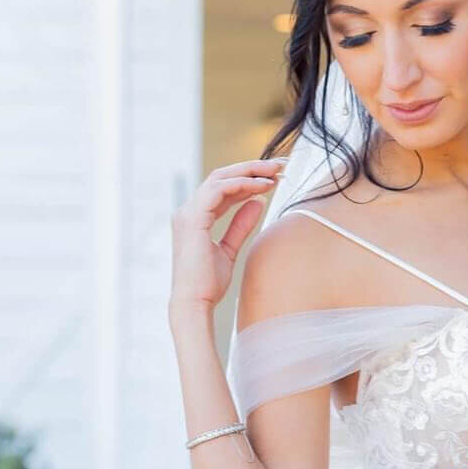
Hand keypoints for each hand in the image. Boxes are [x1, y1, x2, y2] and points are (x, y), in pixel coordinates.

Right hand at [169, 158, 286, 317]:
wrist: (195, 303)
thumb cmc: (209, 283)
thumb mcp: (230, 249)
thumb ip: (241, 224)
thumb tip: (258, 203)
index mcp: (195, 217)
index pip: (223, 188)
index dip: (248, 179)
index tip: (274, 177)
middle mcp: (188, 211)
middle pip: (221, 177)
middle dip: (251, 168)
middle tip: (279, 165)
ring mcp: (188, 213)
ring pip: (220, 178)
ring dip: (249, 172)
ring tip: (275, 172)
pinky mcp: (192, 218)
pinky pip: (218, 190)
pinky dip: (242, 184)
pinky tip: (262, 187)